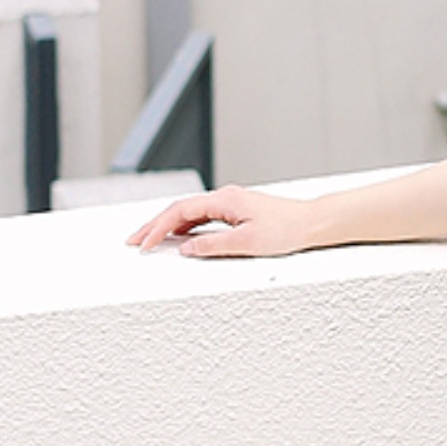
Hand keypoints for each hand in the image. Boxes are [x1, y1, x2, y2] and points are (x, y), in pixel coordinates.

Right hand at [127, 187, 322, 256]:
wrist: (312, 223)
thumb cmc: (286, 230)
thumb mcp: (247, 242)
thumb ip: (213, 245)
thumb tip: (185, 248)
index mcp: (225, 200)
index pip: (180, 211)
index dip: (158, 228)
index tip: (143, 244)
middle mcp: (225, 197)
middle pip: (180, 209)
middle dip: (155, 225)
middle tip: (133, 241)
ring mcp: (231, 204)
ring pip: (190, 213)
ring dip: (168, 226)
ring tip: (149, 240)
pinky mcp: (237, 212)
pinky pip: (203, 217)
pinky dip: (185, 227)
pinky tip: (179, 238)